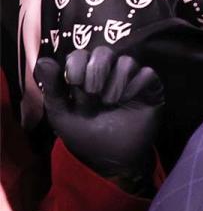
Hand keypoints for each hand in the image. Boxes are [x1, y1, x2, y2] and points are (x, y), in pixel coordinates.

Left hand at [34, 47, 163, 184]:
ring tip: (110, 102)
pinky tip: (127, 100)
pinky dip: (135, 85)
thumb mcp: (62, 114)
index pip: (81, 54)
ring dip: (115, 82)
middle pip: (104, 52)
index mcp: (85, 76)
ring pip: (127, 61)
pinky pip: (146, 73)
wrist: (112, 158)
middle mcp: (108, 74)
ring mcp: (130, 79)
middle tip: (92, 92)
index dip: (77, 63)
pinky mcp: (150, 88)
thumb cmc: (85, 135)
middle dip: (96, 70)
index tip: (73, 82)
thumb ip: (53, 88)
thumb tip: (43, 60)